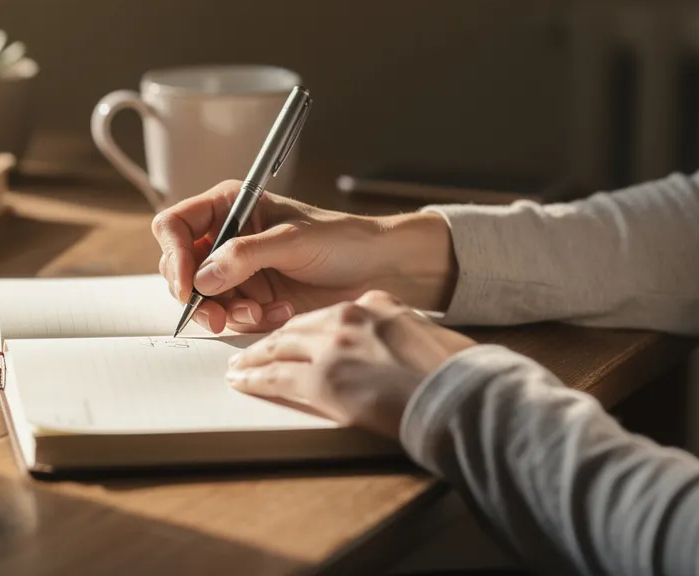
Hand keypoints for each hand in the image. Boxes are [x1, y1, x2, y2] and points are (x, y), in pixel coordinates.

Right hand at [152, 180, 456, 332]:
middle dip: (198, 295)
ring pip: (203, 298)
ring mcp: (237, 269)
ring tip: (262, 311)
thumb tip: (203, 278)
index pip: (176, 225)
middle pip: (182, 268)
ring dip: (229, 311)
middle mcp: (227, 237)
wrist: (378, 269)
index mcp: (230, 206)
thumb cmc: (342, 239)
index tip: (189, 285)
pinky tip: (280, 312)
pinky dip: (250, 320)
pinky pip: (231, 315)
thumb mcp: (292, 240)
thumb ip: (244, 256)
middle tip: (219, 315)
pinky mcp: (252, 297)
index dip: (175, 255)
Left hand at [225, 290, 475, 436]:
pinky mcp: (323, 378)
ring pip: (280, 348)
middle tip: (252, 349)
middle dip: (271, 340)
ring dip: (255, 357)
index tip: (292, 336)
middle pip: (297, 328)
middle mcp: (349, 317)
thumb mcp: (424, 336)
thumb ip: (395, 334)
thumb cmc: (453, 374)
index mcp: (375, 304)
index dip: (303, 327)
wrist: (458, 394)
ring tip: (240, 365)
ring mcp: (333, 347)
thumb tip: (386, 353)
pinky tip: (243, 381)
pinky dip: (255, 378)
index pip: (326, 314)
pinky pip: (277, 377)